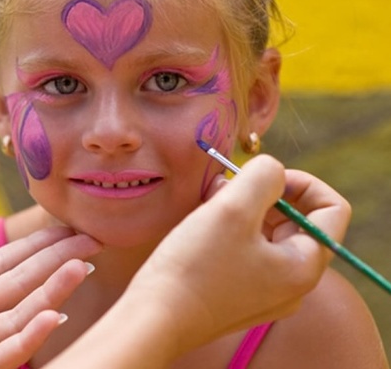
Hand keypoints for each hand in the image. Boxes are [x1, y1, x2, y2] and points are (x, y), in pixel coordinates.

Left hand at [0, 226, 100, 368]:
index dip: (31, 246)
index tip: (62, 227)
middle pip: (19, 284)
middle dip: (55, 261)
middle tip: (91, 239)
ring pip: (20, 315)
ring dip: (53, 292)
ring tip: (82, 265)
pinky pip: (2, 355)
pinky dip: (30, 337)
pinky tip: (53, 316)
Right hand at [128, 154, 350, 355]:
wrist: (155, 318)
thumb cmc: (195, 265)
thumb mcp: (232, 208)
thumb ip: (264, 176)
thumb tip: (272, 170)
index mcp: (305, 266)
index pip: (332, 209)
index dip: (301, 181)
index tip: (262, 175)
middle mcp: (294, 284)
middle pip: (298, 220)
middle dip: (265, 193)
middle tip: (226, 186)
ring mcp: (267, 293)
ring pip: (269, 234)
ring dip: (245, 209)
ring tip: (209, 201)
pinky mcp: (240, 295)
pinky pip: (250, 252)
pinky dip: (233, 230)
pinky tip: (203, 224)